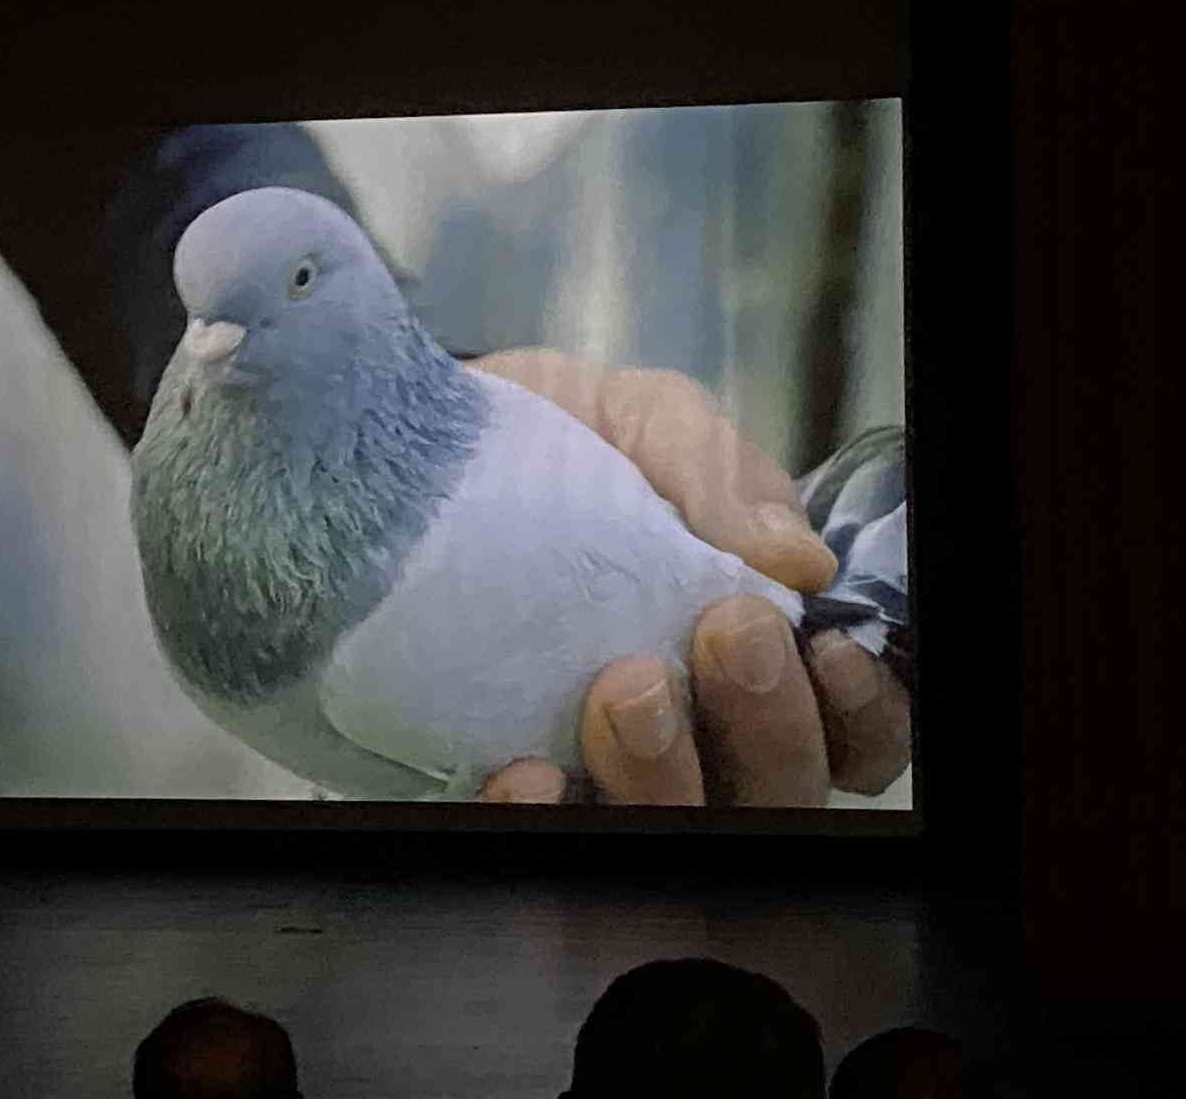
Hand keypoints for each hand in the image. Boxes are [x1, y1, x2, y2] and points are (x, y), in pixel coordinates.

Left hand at [467, 348, 911, 805]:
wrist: (399, 458)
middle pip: (778, 793)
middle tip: (726, 632)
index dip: (863, 714)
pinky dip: (543, 816)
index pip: (850, 730)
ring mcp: (593, 772)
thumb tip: (796, 560)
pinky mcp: (494, 790)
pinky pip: (537, 843)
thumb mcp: (632, 419)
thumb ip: (713, 467)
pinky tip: (525, 773)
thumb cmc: (541, 445)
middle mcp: (686, 729)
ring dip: (668, 774)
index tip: (825, 650)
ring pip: (675, 831)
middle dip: (770, 724)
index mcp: (741, 648)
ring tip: (623, 686)